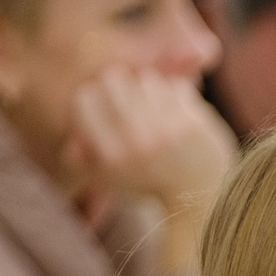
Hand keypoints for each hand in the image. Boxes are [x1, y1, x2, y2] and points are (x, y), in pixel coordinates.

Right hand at [64, 67, 236, 267]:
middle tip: (130, 98)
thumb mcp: (111, 181)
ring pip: (146, 78)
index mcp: (112, 155)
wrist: (204, 196)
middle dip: (120, 86)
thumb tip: (71, 147)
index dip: (92, 97)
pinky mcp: (194, 122)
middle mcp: (136, 142)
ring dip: (150, 88)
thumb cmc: (152, 185)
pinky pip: (176, 86)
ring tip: (155, 107)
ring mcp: (167, 131)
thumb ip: (84, 163)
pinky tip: (178, 110)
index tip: (104, 104)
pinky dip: (176, 94)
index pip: (84, 98)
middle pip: (112, 79)